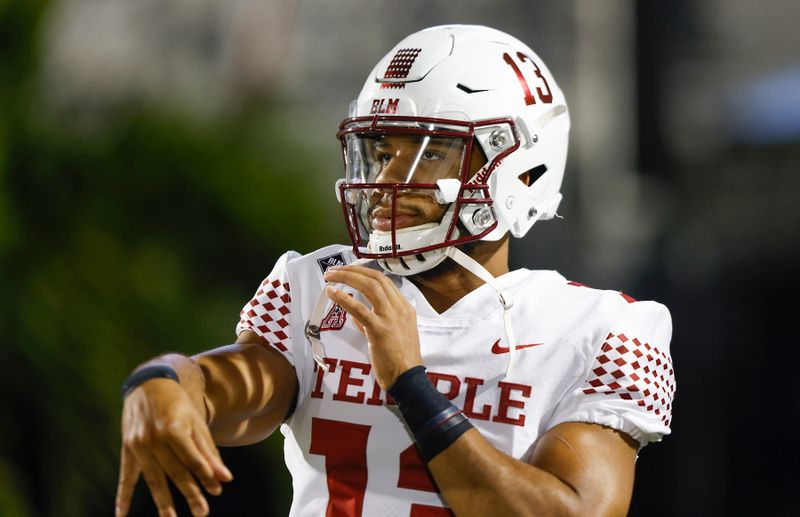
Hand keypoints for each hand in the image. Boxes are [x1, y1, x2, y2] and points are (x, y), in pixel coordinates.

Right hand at [116, 379, 232, 516]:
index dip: (205, 475)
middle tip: (202, 512)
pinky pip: (125, 477)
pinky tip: (122, 515)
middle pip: (175, 471)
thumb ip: (208, 451)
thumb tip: (224, 479)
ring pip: (153, 478)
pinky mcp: (127, 449)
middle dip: (190, 493)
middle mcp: (154, 437)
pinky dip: (123, 497)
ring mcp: (138, 445)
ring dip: (163, 502)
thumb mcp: (196, 422)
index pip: (192, 457)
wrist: (148, 384)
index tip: (217, 491)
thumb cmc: (178, 405)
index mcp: (174, 427)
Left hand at [323, 265, 422, 388]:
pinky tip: (332, 293)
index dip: (363, 272)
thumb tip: (355, 311)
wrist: (407, 378)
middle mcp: (400, 308)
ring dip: (347, 278)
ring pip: (370, 287)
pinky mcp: (379, 330)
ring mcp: (390, 318)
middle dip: (353, 270)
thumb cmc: (399, 360)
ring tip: (330, 277)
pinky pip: (359, 309)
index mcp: (405, 308)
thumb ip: (373, 320)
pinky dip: (344, 298)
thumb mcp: (392, 334)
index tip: (348, 271)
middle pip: (376, 279)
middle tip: (334, 271)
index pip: (384, 281)